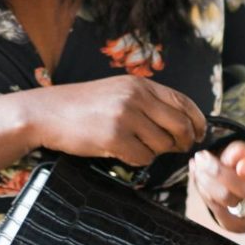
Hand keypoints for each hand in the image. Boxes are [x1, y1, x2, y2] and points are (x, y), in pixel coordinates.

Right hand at [26, 77, 206, 167]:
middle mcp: (136, 97)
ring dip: (154, 152)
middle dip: (183, 142)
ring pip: (162, 145)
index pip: (183, 102)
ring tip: (135, 146)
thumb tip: (181, 124)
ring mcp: (125, 117)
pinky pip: (143, 158)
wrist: (46, 112)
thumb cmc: (82, 106)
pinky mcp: (114, 138)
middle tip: (178, 149)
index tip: (199, 134)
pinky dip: (137, 160)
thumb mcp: (117, 92)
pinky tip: (122, 153)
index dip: (198, 121)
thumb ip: (147, 102)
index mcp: (140, 84)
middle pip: (180, 126)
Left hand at [190, 139, 244, 234]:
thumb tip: (237, 154)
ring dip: (207, 181)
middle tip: (201, 157)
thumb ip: (242, 151)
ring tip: (197, 165)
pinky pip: (217, 211)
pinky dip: (204, 192)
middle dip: (220, 172)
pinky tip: (199, 178)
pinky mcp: (240, 227)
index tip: (240, 166)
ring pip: (228, 201)